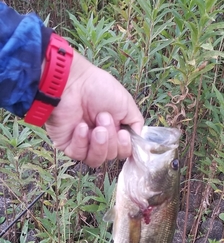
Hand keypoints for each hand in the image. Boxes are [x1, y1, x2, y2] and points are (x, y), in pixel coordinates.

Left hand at [45, 51, 143, 166]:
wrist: (72, 83)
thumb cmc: (98, 88)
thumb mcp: (126, 104)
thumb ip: (136, 124)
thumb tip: (137, 140)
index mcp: (114, 130)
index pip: (123, 151)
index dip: (125, 147)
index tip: (124, 133)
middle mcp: (99, 139)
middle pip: (111, 156)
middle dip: (111, 139)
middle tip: (103, 117)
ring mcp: (83, 143)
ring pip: (96, 160)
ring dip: (99, 144)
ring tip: (96, 126)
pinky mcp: (67, 145)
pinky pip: (79, 155)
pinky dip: (82, 141)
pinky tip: (81, 126)